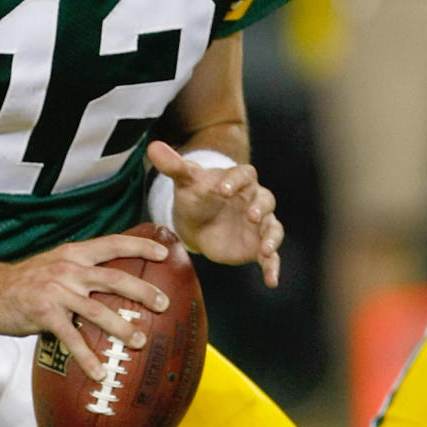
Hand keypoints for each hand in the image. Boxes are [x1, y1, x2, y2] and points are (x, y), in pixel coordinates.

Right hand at [0, 233, 169, 380]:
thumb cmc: (23, 282)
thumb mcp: (53, 264)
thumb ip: (79, 270)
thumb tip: (110, 283)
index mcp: (73, 254)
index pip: (113, 243)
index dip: (140, 245)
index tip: (164, 251)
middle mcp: (68, 269)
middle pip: (114, 278)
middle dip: (143, 291)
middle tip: (163, 304)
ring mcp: (56, 290)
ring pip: (98, 310)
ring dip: (122, 327)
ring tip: (139, 342)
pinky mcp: (44, 313)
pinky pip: (71, 338)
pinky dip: (87, 356)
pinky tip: (99, 371)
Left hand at [146, 139, 282, 287]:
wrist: (195, 222)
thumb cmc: (194, 195)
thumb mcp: (184, 181)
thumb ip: (173, 165)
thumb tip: (153, 146)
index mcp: (238, 180)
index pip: (244, 175)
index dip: (236, 181)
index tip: (223, 190)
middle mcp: (254, 200)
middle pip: (266, 199)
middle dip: (260, 207)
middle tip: (252, 215)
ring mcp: (258, 224)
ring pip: (273, 227)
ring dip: (272, 237)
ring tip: (265, 249)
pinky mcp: (256, 246)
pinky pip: (270, 257)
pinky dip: (273, 267)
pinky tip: (271, 281)